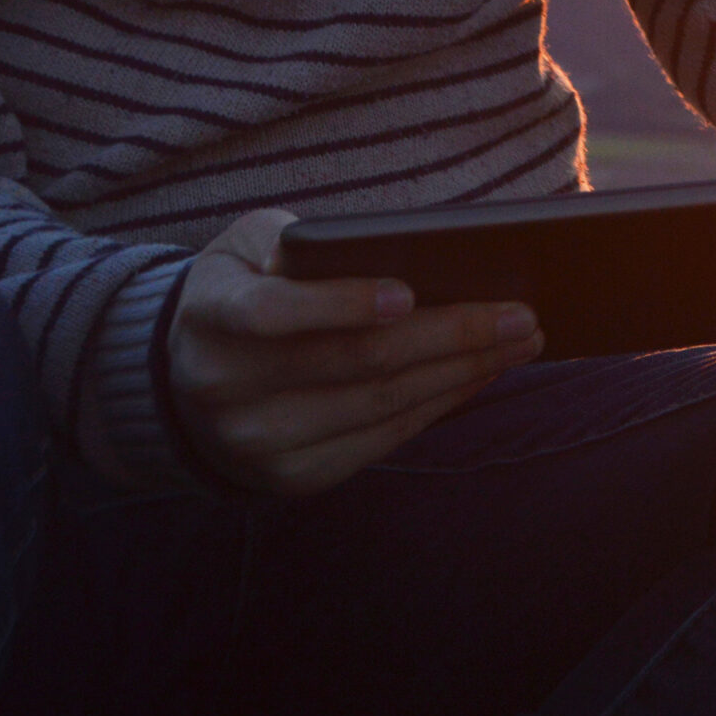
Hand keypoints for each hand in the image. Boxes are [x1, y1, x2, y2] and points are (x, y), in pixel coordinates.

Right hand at [167, 209, 543, 494]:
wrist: (193, 379)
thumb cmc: (242, 291)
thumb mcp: (246, 248)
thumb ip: (296, 240)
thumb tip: (387, 255)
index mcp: (209, 317)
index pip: (272, 313)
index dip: (340, 304)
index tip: (407, 292)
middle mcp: (225, 387)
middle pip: (356, 362)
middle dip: (451, 336)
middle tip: (521, 314)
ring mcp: (259, 441)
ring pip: (383, 404)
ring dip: (465, 371)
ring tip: (522, 340)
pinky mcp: (294, 476)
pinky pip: (386, 438)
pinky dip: (443, 403)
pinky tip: (483, 373)